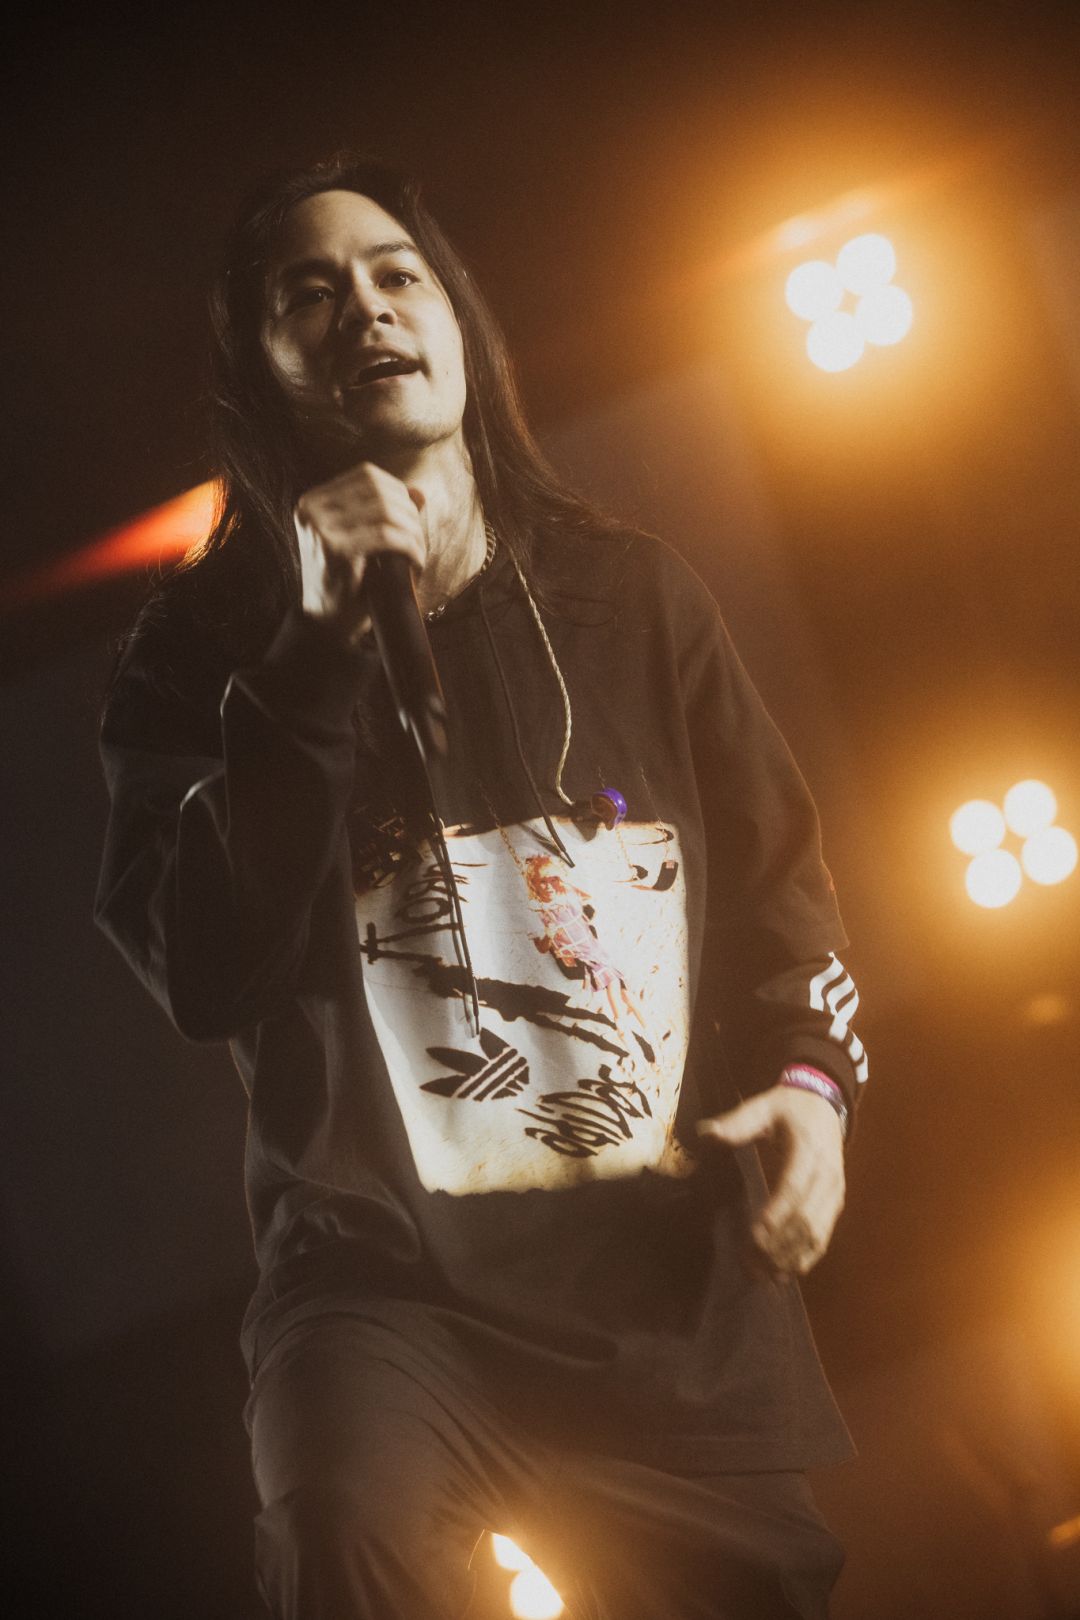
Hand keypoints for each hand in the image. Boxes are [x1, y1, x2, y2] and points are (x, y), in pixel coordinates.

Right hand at [294, 461, 426, 642]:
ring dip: (413, 533)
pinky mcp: (335, 549)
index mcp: (313, 500)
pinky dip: (410, 547)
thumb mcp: (363, 540)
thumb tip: (419, 492)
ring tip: (419, 553)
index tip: (412, 517)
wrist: (326, 624)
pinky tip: (416, 563)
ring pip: (386, 512)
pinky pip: (388, 536)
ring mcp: (320, 527)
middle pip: (379, 490)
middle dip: (409, 513)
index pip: (367, 475)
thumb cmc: (348, 582)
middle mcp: (312, 508)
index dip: (398, 490)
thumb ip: (385, 512)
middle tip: (419, 540)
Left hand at [695, 1085, 844, 1275]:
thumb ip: (738, 1122)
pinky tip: (785, 1273)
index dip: (776, 1214)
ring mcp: (834, 1192)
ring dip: (790, 1257)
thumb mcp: (764, 1106)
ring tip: (763, 1275)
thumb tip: (706, 1133)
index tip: (754, 1236)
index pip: (794, 1188)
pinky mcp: (834, 1204)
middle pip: (806, 1218)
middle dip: (778, 1245)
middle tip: (750, 1264)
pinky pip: (824, 1236)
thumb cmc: (790, 1108)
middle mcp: (827, 1175)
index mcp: (809, 1150)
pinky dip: (806, 1257)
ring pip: (816, 1233)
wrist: (826, 1106)